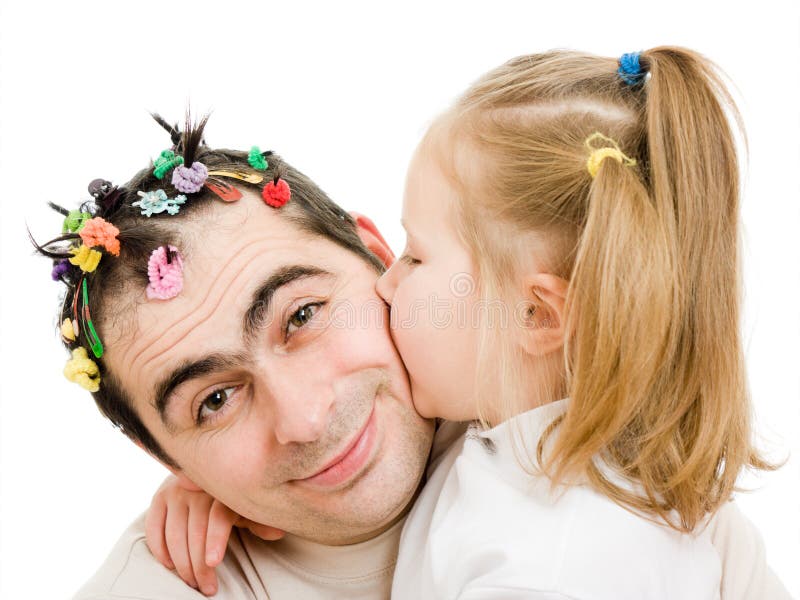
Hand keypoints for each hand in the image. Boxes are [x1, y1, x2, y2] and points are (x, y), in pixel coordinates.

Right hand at [144, 475, 284, 595]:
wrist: (203, 476)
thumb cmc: (228, 499)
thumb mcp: (245, 508)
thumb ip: (258, 521)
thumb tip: (278, 532)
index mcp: (224, 491)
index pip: (218, 518)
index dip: (215, 540)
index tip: (213, 563)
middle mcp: (198, 489)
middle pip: (196, 532)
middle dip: (200, 565)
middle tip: (207, 587)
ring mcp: (176, 492)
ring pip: (175, 534)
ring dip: (182, 564)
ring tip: (192, 583)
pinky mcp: (160, 498)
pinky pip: (155, 527)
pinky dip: (160, 549)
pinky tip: (170, 566)